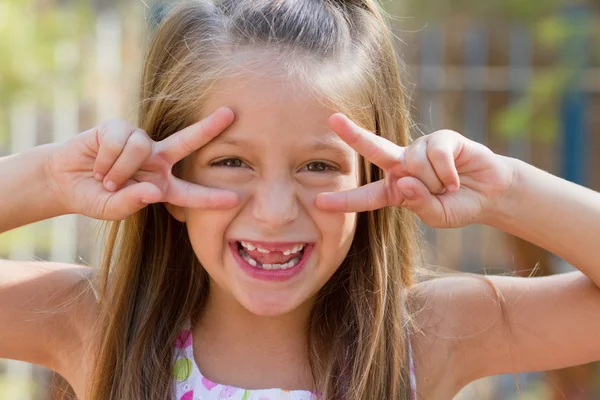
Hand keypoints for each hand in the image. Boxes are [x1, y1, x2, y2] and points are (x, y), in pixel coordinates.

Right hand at [45, 107, 238, 220]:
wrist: (64, 180)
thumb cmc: (94, 197)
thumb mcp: (111, 209)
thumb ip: (131, 203)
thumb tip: (152, 191)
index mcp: (162, 186)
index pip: (190, 193)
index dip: (210, 198)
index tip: (234, 199)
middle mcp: (156, 161)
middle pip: (187, 142)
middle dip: (208, 128)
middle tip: (230, 114)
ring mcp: (140, 143)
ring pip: (141, 148)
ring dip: (119, 169)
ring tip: (105, 178)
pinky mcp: (119, 128)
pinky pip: (120, 139)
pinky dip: (106, 157)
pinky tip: (97, 163)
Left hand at [315, 113, 514, 227]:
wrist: (491, 193)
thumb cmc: (459, 206)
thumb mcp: (438, 216)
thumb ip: (420, 204)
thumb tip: (404, 181)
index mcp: (396, 189)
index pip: (367, 197)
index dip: (344, 201)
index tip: (319, 202)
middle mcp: (403, 165)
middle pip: (374, 149)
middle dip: (353, 134)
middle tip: (332, 119)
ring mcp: (420, 149)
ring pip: (416, 165)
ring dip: (436, 183)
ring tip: (450, 186)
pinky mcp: (441, 138)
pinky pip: (436, 155)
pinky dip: (448, 173)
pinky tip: (458, 178)